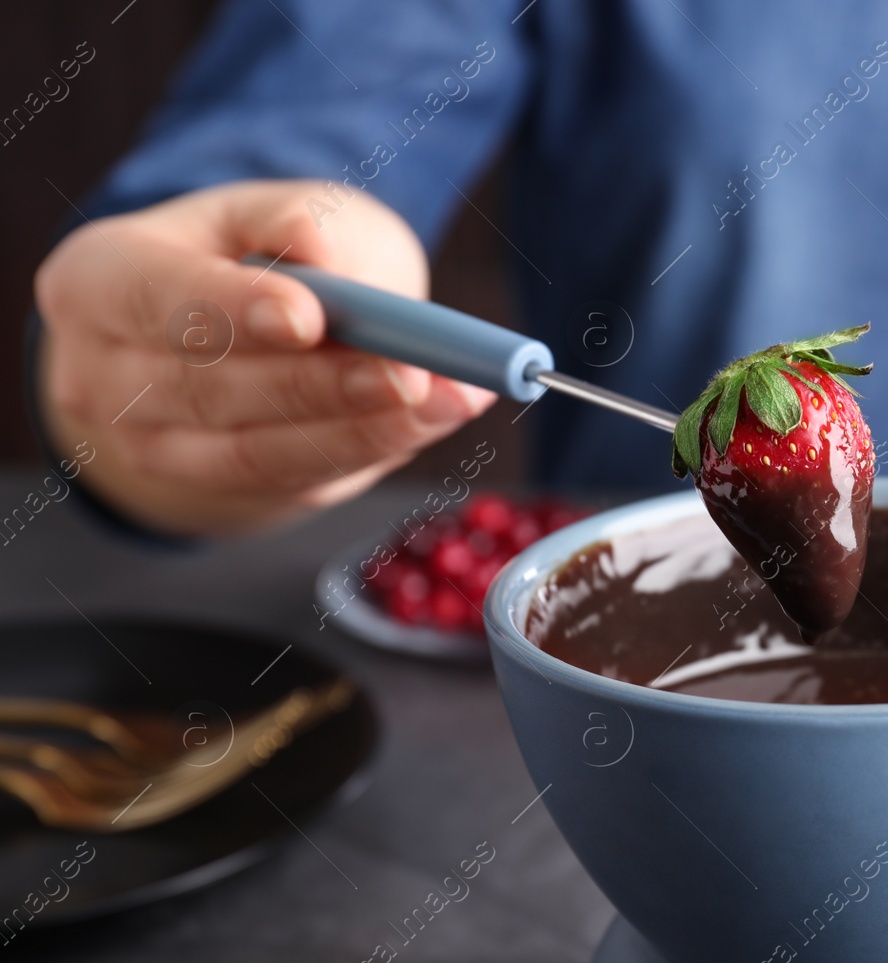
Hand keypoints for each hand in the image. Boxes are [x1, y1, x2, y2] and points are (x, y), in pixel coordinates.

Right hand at [33, 179, 497, 537]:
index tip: (310, 316)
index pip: (157, 300)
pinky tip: (437, 418)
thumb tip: (321, 251)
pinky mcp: (224, 488)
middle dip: (325, 384)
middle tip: (414, 371)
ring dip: (368, 429)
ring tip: (452, 398)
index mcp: (96, 282)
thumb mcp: (264, 211)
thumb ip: (290, 221)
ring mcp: (156, 447)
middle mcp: (104, 376)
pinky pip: (300, 477)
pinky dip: (376, 447)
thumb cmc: (249, 255)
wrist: (229, 330)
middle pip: (215, 390)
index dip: (233, 311)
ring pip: (262, 451)